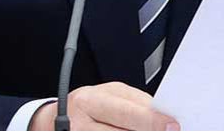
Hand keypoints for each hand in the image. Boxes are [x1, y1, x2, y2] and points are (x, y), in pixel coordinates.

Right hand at [28, 83, 179, 130]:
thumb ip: (133, 104)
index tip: (173, 125)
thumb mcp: (108, 96)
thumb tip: (163, 115)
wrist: (50, 122)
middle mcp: (80, 123)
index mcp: (90, 101)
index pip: (125, 110)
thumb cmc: (88, 107)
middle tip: (169, 131)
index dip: (152, 120)